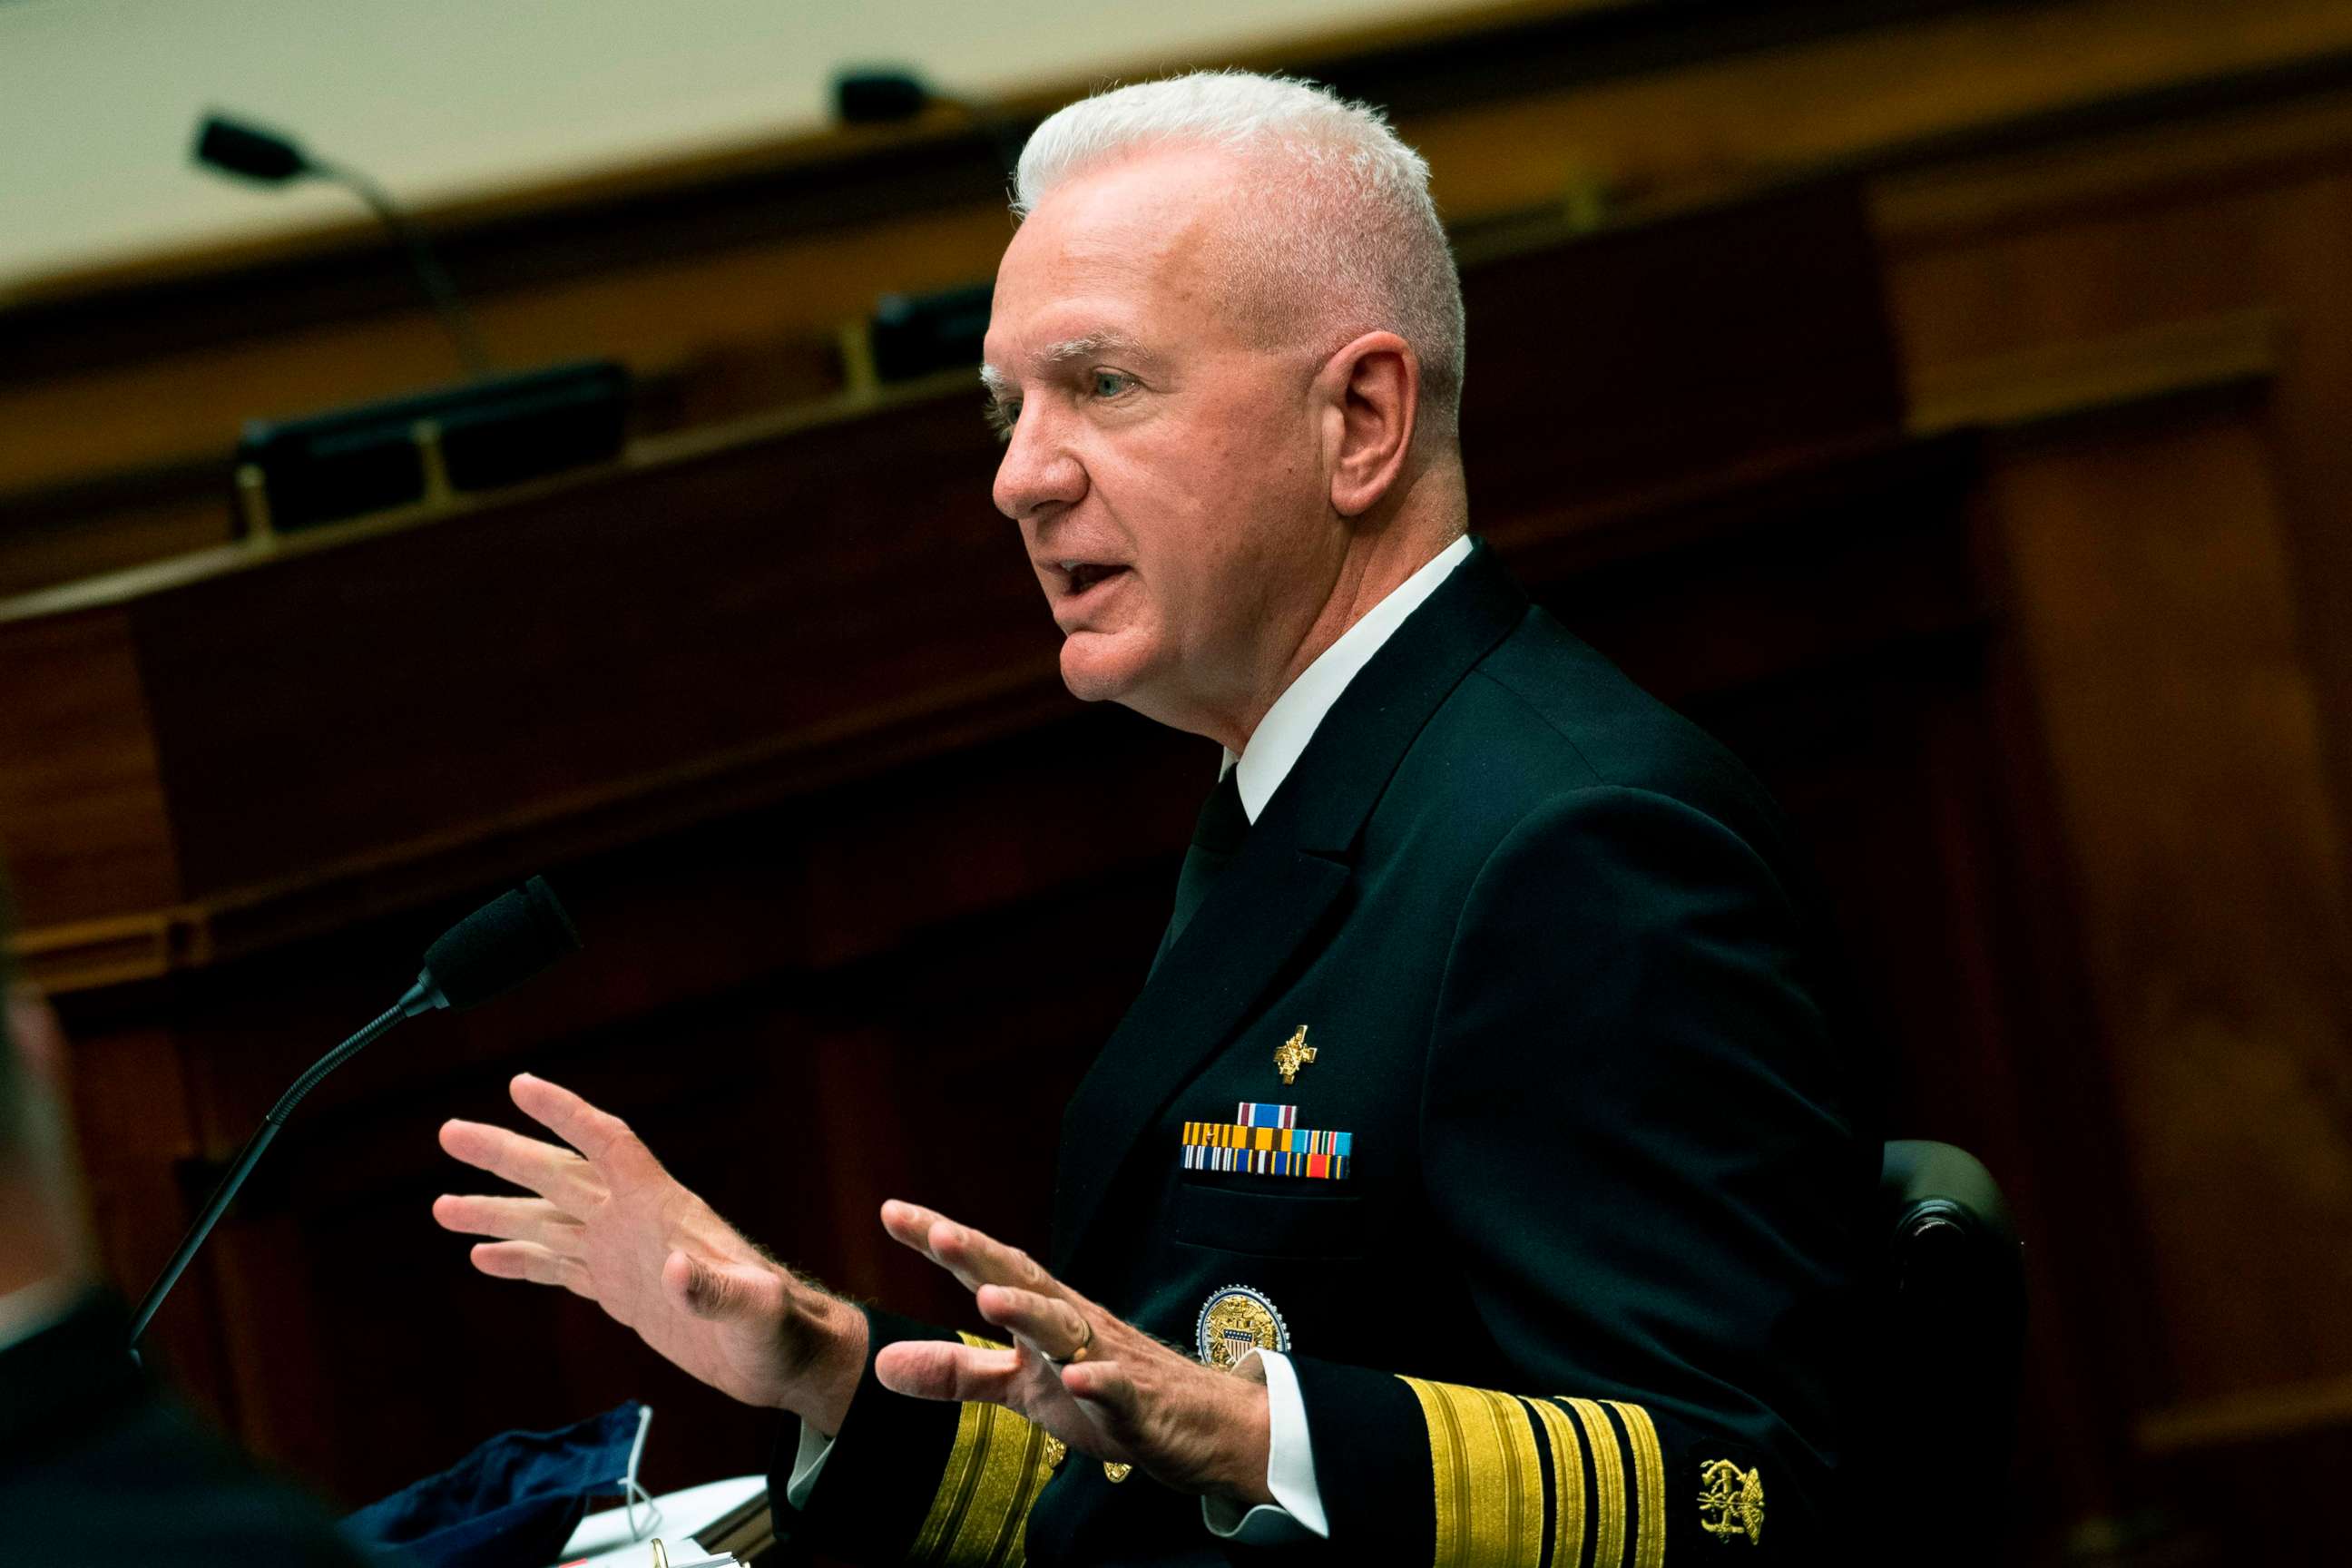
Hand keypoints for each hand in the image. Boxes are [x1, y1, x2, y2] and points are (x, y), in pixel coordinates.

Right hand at [433, 1074, 868, 1433]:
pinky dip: (521, 1260)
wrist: (785, 1359)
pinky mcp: (621, 1290)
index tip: (519, 1085)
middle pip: (560, 1175)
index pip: (608, 1144)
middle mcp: (637, 1223)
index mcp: (665, 1210)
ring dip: (498, 1212)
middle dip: (505, 1154)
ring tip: (441, 1208)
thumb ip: (717, 1290)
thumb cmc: (782, 1330)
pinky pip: (560, 1267)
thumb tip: (674, 1269)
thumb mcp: (756, 1311)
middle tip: (448, 1133)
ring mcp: (625, 1255)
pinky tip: (483, 1257)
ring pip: (549, 1222)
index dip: (566, 1113)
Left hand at [873, 1200, 1273, 1504]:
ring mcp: (1106, 1358)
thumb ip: (956, 1371)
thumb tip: (881, 1362)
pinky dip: (1099, 1381)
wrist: (1192, 1423)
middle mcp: (1072, 1323)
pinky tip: (1079, 1377)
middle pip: (1023, 1281)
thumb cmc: (1101, 1391)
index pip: (986, 1268)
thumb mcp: (1019, 1386)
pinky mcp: (1137, 1402)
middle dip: (982, 1256)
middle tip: (939, 1233)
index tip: (891, 1211)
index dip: (940, 1241)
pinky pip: (1117, 1389)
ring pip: (1066, 1329)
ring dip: (1030, 1311)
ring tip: (989, 1298)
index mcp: (1041, 1313)